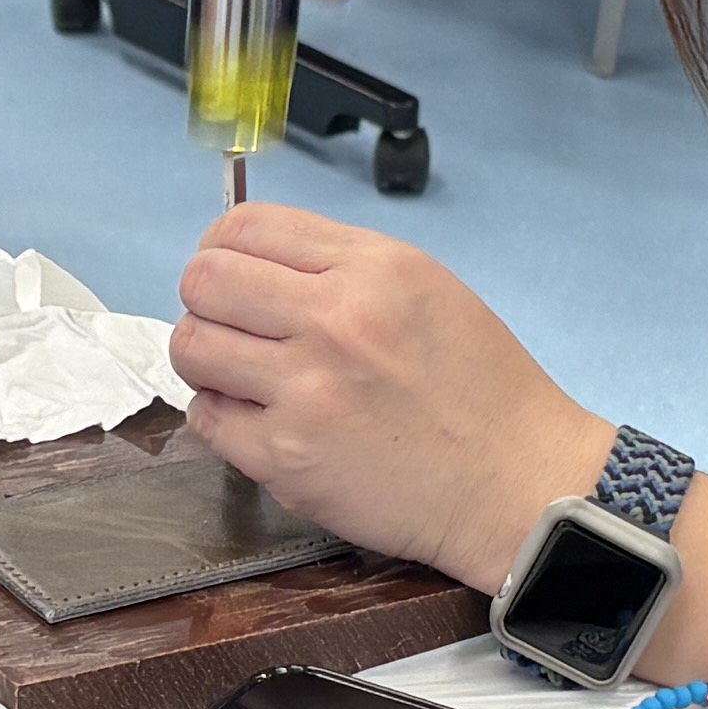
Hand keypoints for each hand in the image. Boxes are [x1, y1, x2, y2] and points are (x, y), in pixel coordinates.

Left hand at [168, 205, 597, 583]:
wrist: (515, 481)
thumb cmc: (479, 388)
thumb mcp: (425, 288)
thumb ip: (339, 266)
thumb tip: (255, 260)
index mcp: (371, 269)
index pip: (245, 227)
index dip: (222, 247)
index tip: (232, 274)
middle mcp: (333, 321)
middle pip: (203, 281)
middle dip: (208, 301)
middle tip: (235, 328)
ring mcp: (304, 391)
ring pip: (192, 347)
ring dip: (209, 360)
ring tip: (245, 377)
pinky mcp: (286, 458)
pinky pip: (207, 417)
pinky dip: (224, 417)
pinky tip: (263, 421)